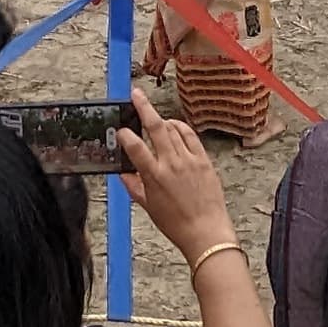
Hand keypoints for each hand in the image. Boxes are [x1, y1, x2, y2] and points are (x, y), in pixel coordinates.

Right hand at [127, 114, 237, 262]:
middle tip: (136, 95)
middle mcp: (171, 164)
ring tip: (154, 116)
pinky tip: (175, 126)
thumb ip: (134, 187)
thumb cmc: (177, 224)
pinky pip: (191, 136)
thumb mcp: (149, 207)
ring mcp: (189, 160)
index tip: (121, 130)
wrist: (206, 232)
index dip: (125, 134)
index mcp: (154, 177)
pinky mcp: (204, 161)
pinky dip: (181, 127)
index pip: (135, 147)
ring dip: (162, 119)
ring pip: (173, 129)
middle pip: (156, 127)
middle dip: (144, 107)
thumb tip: (123, 174)